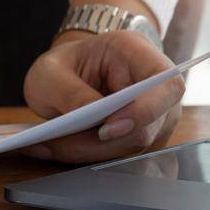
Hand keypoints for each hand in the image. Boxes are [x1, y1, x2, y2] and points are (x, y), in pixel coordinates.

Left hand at [20, 30, 183, 162]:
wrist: (65, 76)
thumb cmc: (63, 66)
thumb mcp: (51, 70)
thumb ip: (70, 91)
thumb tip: (92, 117)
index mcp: (138, 54)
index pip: (166, 84)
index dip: (145, 110)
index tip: (108, 128)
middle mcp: (155, 89)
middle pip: (147, 126)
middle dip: (102, 141)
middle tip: (56, 143)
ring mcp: (152, 118)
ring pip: (130, 147)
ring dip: (88, 151)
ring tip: (44, 145)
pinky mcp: (138, 139)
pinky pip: (116, 155)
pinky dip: (84, 155)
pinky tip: (53, 148)